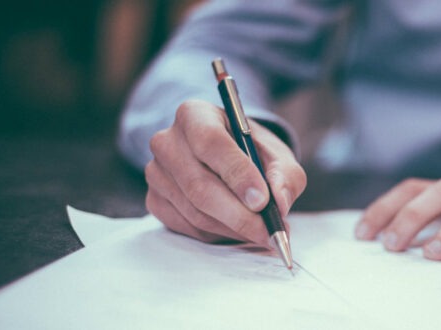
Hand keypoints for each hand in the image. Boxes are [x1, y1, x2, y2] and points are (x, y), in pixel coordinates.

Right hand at [144, 100, 305, 245]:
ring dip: (233, 228)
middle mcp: (167, 141)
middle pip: (199, 185)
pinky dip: (218, 234)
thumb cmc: (252, 152)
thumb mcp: (277, 155)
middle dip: (239, 214)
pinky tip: (239, 230)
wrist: (228, 159)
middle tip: (269, 231)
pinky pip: (187, 227)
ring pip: (195, 211)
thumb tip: (279, 202)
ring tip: (262, 232)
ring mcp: (156, 173)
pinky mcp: (155, 200)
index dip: (237, 174)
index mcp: (195, 115)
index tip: (262, 200)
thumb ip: (285, 175)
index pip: (211, 142)